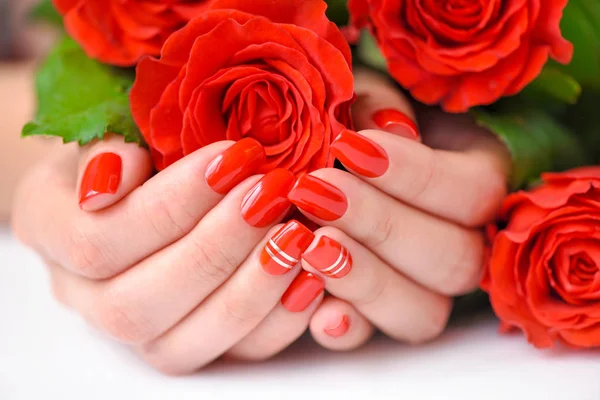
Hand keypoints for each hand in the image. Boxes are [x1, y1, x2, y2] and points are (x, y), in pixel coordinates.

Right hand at [11, 136, 344, 373]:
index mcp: (49, 230)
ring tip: (298, 236)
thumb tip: (113, 175)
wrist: (145, 179)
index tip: (234, 156)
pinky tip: (311, 278)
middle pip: (138, 303)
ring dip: (249, 290)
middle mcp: (84, 295)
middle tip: (273, 194)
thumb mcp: (112, 124)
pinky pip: (229, 355)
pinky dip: (277, 322)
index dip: (171, 204)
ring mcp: (139, 330)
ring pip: (182, 343)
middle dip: (216, 248)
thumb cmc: (135, 144)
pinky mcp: (192, 343)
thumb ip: (106, 145)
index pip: (96, 241)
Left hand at [287, 69, 510, 345]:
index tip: (352, 147)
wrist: (319, 153)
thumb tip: (388, 132)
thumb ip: (375, 103)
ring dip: (367, 281)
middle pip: (454, 258)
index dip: (416, 175)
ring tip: (310, 245)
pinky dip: (347, 328)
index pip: (474, 191)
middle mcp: (461, 243)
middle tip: (317, 192)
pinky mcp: (376, 315)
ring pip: (423, 311)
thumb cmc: (348, 114)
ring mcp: (421, 288)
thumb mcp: (360, 92)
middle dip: (383, 225)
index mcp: (475, 179)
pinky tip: (319, 314)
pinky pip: (374, 337)